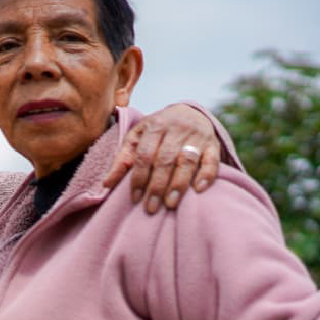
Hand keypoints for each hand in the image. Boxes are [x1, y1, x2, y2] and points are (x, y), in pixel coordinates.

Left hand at [104, 103, 221, 213]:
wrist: (189, 112)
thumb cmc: (158, 131)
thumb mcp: (137, 138)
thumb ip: (122, 159)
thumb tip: (106, 184)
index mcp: (154, 125)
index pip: (144, 154)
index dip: (139, 177)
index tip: (135, 198)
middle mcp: (176, 128)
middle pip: (165, 159)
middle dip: (157, 185)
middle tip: (151, 207)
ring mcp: (197, 135)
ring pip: (187, 160)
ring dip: (178, 184)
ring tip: (170, 204)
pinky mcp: (213, 144)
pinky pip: (212, 160)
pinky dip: (206, 174)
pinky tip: (198, 189)